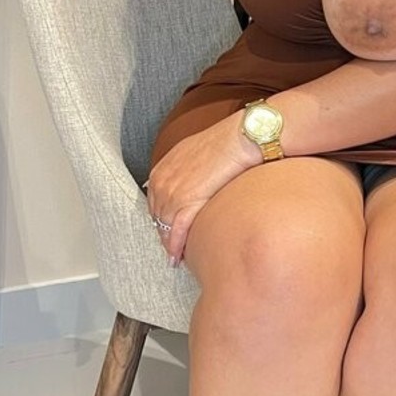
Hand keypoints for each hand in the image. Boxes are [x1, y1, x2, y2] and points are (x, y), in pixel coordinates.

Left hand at [143, 113, 260, 265]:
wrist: (240, 138)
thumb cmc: (226, 142)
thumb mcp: (196, 153)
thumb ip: (188, 169)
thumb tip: (194, 180)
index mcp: (162, 169)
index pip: (156, 202)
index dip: (162, 219)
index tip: (169, 230)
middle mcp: (162, 181)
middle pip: (158, 217)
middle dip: (164, 234)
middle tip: (172, 249)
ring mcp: (172, 193)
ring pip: (166, 227)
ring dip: (170, 244)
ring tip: (177, 257)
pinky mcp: (187, 203)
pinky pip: (178, 231)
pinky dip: (177, 247)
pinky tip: (179, 257)